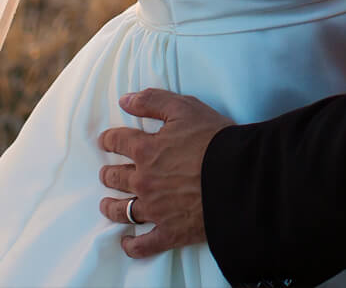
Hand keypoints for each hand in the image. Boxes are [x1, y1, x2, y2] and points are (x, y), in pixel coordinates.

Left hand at [98, 90, 233, 257]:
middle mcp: (144, 181)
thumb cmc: (215, 140)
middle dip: (108, 174)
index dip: (110, 139)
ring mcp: (155, 209)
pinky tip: (127, 243)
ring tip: (107, 205)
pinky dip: (133, 246)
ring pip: (123, 211)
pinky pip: (144, 244)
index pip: (118, 142)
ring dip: (112, 207)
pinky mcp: (170, 232)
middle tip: (106, 173)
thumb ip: (153, 101)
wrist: (239, 176)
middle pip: (116, 178)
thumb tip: (125, 100)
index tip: (106, 141)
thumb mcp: (185, 108)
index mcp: (147, 150)